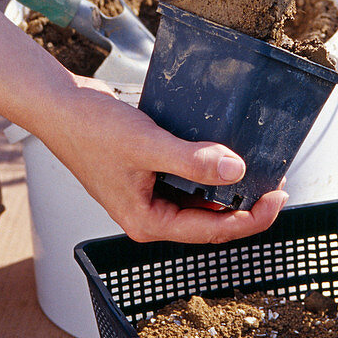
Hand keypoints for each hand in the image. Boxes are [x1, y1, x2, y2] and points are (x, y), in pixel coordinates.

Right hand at [42, 74, 288, 242]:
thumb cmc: (90, 129)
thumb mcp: (147, 144)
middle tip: (277, 184)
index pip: (211, 231)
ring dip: (228, 187)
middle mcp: (150, 214)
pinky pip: (188, 180)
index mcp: (147, 221)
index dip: (250, 218)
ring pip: (200, 199)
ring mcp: (149, 195)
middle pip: (209, 220)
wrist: (60, 106)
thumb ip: (190, 160)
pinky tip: (225, 153)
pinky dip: (208, 170)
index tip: (278, 199)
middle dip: (244, 205)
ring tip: (260, 169)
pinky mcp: (149, 174)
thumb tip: (235, 169)